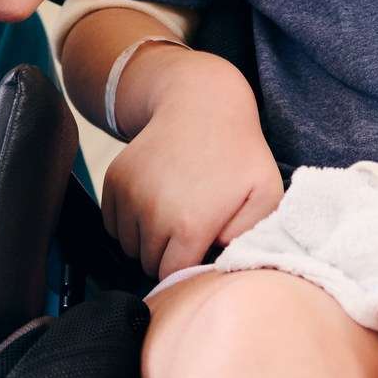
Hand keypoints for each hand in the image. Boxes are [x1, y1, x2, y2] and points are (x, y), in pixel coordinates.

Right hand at [103, 51, 283, 280]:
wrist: (200, 102)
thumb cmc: (237, 151)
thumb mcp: (266, 193)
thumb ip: (251, 237)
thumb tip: (225, 261)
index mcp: (189, 225)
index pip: (173, 275)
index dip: (187, 268)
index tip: (200, 250)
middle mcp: (152, 214)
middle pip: (148, 262)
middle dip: (167, 254)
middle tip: (189, 228)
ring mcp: (129, 195)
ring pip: (128, 245)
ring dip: (146, 239)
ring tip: (171, 214)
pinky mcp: (114, 180)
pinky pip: (112, 223)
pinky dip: (128, 221)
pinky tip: (153, 203)